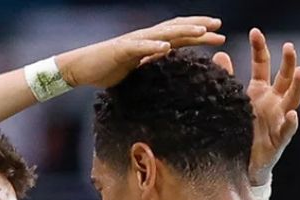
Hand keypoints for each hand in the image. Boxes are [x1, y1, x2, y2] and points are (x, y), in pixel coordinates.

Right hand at [56, 16, 224, 88]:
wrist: (80, 68)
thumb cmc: (106, 70)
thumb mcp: (136, 70)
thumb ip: (152, 67)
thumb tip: (168, 73)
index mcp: (150, 43)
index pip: (180, 35)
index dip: (199, 34)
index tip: (219, 35)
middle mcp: (145, 38)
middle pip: (177, 28)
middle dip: (199, 26)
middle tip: (219, 26)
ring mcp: (134, 41)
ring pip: (163, 33)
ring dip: (183, 31)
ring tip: (202, 32)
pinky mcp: (121, 49)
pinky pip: (141, 46)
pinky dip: (154, 45)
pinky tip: (167, 47)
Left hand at [213, 29, 299, 185]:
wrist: (241, 165)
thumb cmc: (239, 132)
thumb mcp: (231, 103)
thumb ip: (227, 79)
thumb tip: (220, 54)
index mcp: (260, 92)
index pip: (262, 65)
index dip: (260, 49)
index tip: (255, 31)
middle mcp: (273, 103)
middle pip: (284, 78)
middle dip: (288, 61)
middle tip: (289, 46)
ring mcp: (278, 120)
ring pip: (292, 99)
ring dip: (298, 85)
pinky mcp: (278, 140)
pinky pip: (287, 130)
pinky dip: (291, 122)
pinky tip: (292, 114)